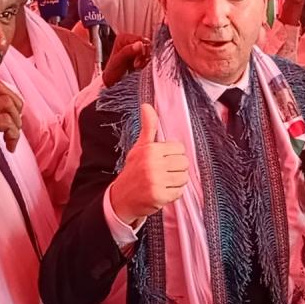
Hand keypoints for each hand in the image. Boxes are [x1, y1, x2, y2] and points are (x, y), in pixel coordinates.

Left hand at [102, 34, 150, 87]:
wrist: (113, 78)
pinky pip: (148, 56)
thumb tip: (140, 44)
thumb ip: (128, 51)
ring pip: (148, 50)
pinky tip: (138, 67)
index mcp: (123, 37)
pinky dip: (145, 62)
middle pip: (146, 44)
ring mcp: (135, 46)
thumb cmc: (113, 69)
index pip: (140, 39)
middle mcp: (130, 39)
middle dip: (143, 56)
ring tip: (136, 66)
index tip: (136, 62)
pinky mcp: (139, 53)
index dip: (141, 51)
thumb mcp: (119, 60)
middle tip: (136, 65)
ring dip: (144, 60)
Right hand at [108, 103, 188, 224]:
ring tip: (162, 182)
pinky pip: (179, 192)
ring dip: (175, 182)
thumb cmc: (133, 171)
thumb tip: (147, 105)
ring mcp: (156, 181)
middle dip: (176, 169)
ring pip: (184, 178)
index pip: (180, 149)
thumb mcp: (139, 147)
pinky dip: (172, 194)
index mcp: (150, 150)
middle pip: (184, 163)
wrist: (120, 198)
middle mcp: (152, 164)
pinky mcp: (159, 196)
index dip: (173, 155)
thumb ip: (148, 127)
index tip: (163, 161)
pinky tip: (161, 192)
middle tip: (163, 173)